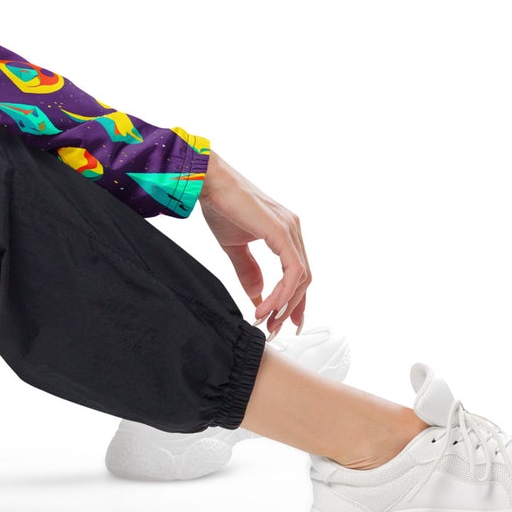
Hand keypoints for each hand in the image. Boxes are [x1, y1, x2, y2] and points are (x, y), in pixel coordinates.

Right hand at [196, 149, 311, 339]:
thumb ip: (248, 272)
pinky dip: (282, 292)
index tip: (284, 321)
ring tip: (266, 319)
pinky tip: (267, 305)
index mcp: (285, 232)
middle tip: (274, 328)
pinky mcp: (281, 232)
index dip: (293, 300)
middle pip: (303, 278)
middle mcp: (293, 229)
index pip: (298, 272)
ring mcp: (290, 229)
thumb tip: (257, 297)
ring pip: (300, 277)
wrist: (208, 182)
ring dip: (284, 304)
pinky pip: (292, 271)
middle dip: (290, 307)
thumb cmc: (220, 206)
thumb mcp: (235, 247)